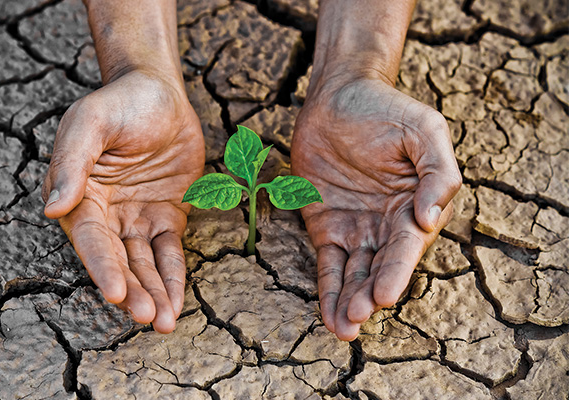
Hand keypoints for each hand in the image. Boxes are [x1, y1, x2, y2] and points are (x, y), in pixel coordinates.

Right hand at [42, 70, 204, 332]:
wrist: (160, 92)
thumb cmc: (120, 102)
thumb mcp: (92, 122)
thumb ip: (73, 163)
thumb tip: (52, 209)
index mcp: (80, 196)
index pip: (91, 240)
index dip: (103, 267)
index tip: (116, 293)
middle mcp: (106, 214)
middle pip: (119, 261)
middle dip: (134, 291)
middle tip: (151, 318)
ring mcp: (136, 218)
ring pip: (144, 265)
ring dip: (155, 293)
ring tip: (166, 322)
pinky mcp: (166, 217)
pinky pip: (170, 253)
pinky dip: (173, 277)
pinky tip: (177, 303)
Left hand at [291, 78, 460, 340]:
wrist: (338, 96)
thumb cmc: (385, 110)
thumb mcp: (422, 131)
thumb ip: (436, 173)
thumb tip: (430, 219)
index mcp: (414, 206)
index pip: (406, 247)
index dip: (396, 272)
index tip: (385, 296)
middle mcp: (387, 224)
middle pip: (379, 267)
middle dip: (369, 295)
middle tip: (357, 317)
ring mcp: (355, 228)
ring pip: (353, 273)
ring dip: (349, 301)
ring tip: (343, 327)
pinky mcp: (325, 226)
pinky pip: (327, 263)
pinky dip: (327, 289)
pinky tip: (329, 315)